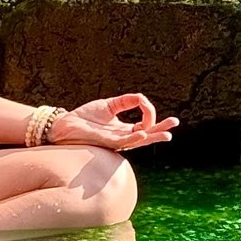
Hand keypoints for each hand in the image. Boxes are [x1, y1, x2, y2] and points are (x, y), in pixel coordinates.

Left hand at [50, 93, 177, 152]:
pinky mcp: (106, 142)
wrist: (65, 125)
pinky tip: (144, 133)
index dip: (148, 113)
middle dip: (161, 130)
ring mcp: (115, 142)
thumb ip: (125, 102)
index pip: (144, 125)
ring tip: (167, 134)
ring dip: (153, 137)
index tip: (144, 102)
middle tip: (175, 123)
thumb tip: (141, 98)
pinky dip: (134, 137)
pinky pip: (123, 141)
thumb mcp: (109, 105)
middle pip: (147, 136)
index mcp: (123, 130)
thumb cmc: (85, 117)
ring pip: (138, 141)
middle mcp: (122, 138)